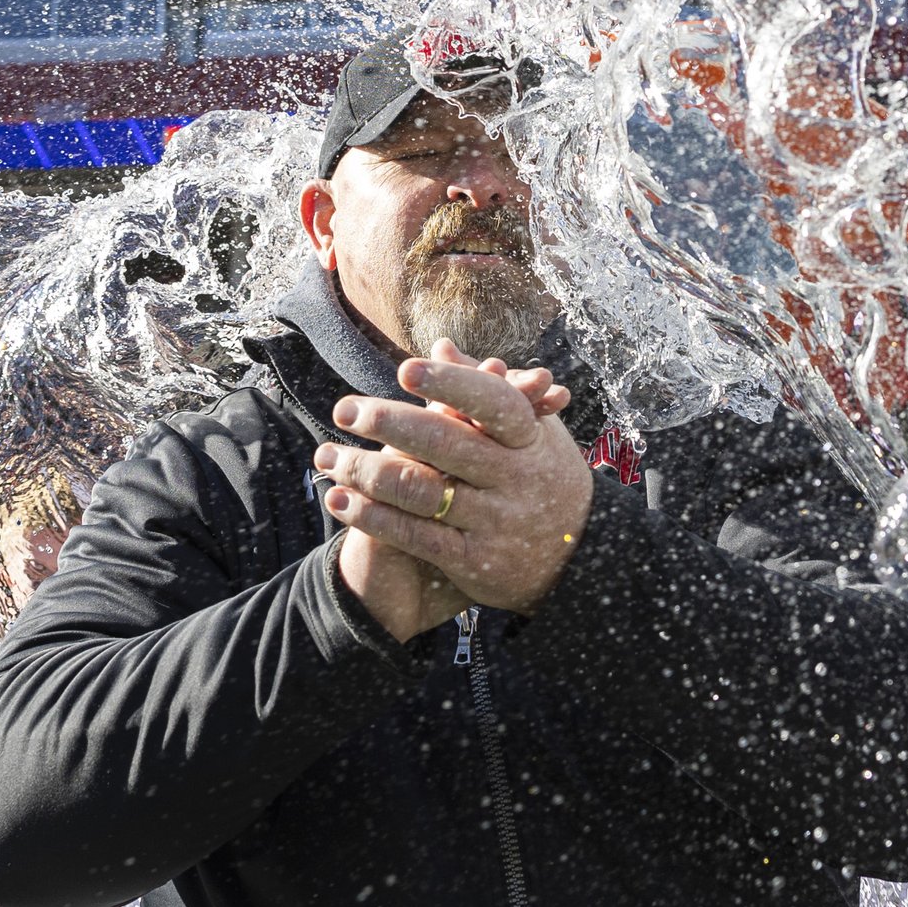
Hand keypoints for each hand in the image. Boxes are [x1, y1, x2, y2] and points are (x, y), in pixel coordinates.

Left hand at [315, 341, 594, 621]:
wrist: (582, 557)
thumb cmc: (546, 476)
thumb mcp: (534, 430)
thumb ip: (486, 388)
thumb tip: (441, 346)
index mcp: (529, 438)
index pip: (492, 402)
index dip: (450, 384)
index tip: (405, 369)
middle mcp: (514, 478)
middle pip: (446, 443)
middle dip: (389, 422)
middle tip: (344, 409)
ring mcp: (494, 521)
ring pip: (419, 491)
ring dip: (364, 471)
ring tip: (325, 456)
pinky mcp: (474, 560)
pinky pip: (414, 536)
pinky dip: (371, 516)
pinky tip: (339, 499)